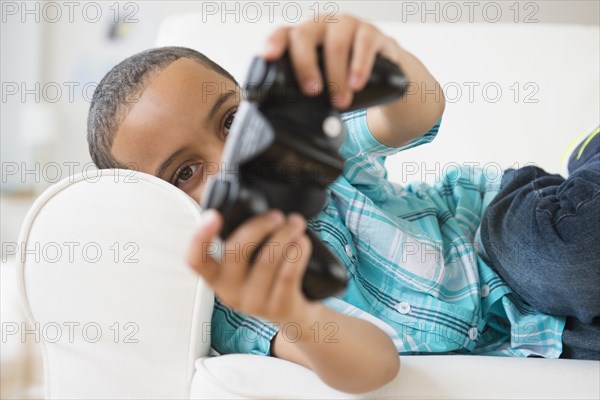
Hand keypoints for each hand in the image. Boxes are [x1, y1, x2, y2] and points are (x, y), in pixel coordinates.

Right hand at [187, 209, 315, 324]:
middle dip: (258, 226)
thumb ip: (244, 239)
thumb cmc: (270, 279)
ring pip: (266, 260)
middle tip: (276, 215)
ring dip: (284, 234)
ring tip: (295, 223)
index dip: (199, 238)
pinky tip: (302, 241)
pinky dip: (297, 252)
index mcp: (217, 277)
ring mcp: (255, 303)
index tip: (213, 215)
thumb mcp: (250, 263)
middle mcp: (230, 293)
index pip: (196, 261)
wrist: (296, 315)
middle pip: (235, 252)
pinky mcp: (279, 308)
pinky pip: (287, 274)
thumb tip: (252, 204)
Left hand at [261, 14, 403, 109]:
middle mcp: (322, 25)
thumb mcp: (321, 83)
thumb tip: (283, 120)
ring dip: (336, 76)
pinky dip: (359, 66)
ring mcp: (347, 25)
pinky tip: (357, 84)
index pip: (284, 33)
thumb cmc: (344, 77)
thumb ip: (303, 92)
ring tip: (340, 102)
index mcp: (304, 37)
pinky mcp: (372, 32)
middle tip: (312, 91)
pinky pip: (364, 43)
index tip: (269, 56)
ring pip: (336, 43)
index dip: (274, 42)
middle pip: (304, 36)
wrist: (385, 76)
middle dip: (305, 66)